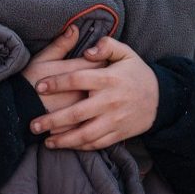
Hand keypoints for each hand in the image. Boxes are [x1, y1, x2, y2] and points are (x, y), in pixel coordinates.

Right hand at [23, 26, 102, 131]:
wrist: (16, 111)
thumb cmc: (28, 82)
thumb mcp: (42, 59)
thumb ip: (61, 45)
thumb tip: (74, 28)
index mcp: (76, 74)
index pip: (101, 62)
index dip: (101, 58)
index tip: (98, 58)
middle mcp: (83, 93)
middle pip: (104, 83)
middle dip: (103, 78)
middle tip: (100, 76)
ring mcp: (81, 111)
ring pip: (100, 102)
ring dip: (101, 97)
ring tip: (97, 95)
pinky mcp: (78, 126)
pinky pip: (93, 121)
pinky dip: (95, 116)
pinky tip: (92, 114)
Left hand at [29, 37, 158, 150]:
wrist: (161, 99)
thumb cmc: (137, 73)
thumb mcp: (126, 53)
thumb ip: (106, 46)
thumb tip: (87, 51)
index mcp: (109, 79)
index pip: (77, 79)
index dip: (56, 82)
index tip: (39, 85)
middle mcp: (110, 101)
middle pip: (76, 113)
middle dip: (52, 120)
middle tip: (33, 124)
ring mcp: (114, 120)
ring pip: (85, 134)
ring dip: (64, 140)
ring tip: (46, 141)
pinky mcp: (118, 134)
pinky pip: (97, 143)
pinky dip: (80, 147)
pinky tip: (66, 146)